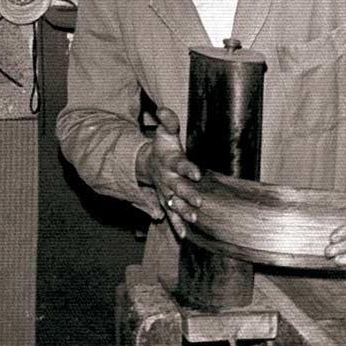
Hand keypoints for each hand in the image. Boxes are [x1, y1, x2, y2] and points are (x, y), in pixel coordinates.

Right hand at [135, 106, 201, 238]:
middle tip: (199, 202)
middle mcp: (168, 179)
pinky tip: (184, 236)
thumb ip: (168, 120)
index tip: (197, 173)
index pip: (181, 164)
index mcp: (170, 162)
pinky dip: (176, 225)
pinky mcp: (167, 202)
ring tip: (194, 219)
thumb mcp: (165, 131)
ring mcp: (166, 192)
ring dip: (184, 212)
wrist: (147, 163)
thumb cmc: (162, 147)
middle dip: (188, 195)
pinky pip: (171, 215)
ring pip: (175, 204)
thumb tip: (164, 109)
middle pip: (178, 188)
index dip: (188, 169)